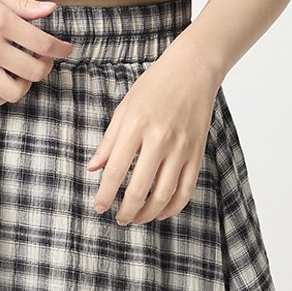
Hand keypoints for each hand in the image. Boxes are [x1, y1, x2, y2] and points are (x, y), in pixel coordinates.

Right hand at [0, 0, 74, 107]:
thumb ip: (22, 5)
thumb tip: (51, 10)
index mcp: (0, 20)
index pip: (43, 43)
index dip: (61, 48)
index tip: (65, 48)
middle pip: (34, 70)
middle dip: (46, 65)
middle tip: (43, 56)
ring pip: (14, 91)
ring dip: (26, 83)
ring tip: (23, 69)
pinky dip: (3, 94)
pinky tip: (5, 78)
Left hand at [86, 38, 221, 224]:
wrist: (192, 71)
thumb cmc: (154, 85)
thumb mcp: (125, 107)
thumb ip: (110, 140)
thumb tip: (94, 168)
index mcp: (135, 125)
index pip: (115, 170)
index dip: (105, 194)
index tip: (99, 207)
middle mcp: (159, 139)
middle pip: (139, 188)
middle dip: (126, 210)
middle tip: (118, 219)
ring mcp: (181, 148)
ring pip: (164, 195)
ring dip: (148, 213)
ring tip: (137, 218)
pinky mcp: (197, 152)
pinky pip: (186, 189)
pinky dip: (174, 206)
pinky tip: (162, 211)